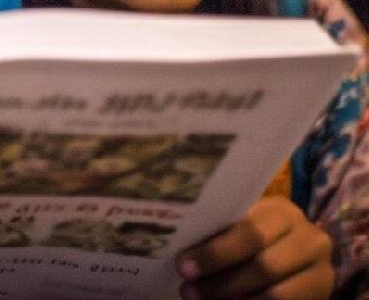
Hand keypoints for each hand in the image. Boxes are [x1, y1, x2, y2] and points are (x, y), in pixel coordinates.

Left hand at [175, 196, 333, 298]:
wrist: (300, 254)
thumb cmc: (258, 232)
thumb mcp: (246, 223)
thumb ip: (223, 231)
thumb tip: (181, 249)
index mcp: (282, 211)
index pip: (248, 233)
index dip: (215, 252)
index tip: (183, 266)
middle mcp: (308, 238)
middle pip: (262, 266)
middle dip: (221, 282)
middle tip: (188, 291)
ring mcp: (321, 271)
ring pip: (274, 295)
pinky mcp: (323, 296)